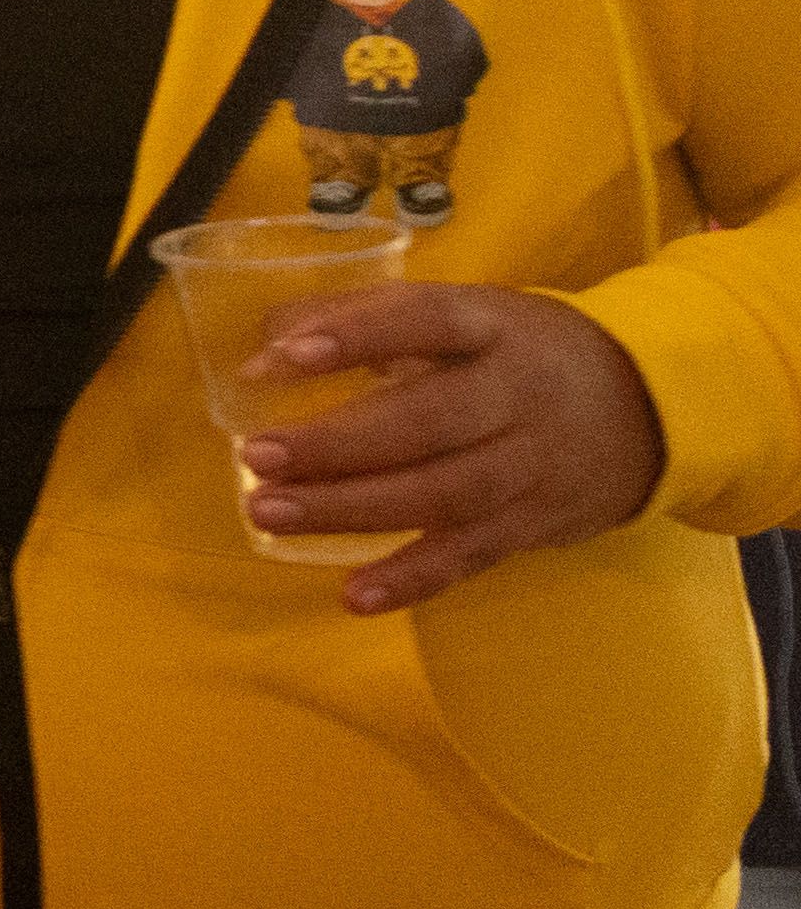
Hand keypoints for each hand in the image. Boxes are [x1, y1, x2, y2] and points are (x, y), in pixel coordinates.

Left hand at [238, 282, 671, 610]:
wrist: (651, 407)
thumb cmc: (517, 351)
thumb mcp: (461, 313)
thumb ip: (364, 317)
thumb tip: (264, 348)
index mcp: (492, 327)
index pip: (425, 322)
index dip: (355, 337)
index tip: (282, 356)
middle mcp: (517, 396)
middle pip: (428, 423)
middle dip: (338, 444)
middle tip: (257, 456)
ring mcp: (531, 465)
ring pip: (442, 494)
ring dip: (352, 510)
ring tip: (268, 513)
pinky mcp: (535, 523)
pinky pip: (472, 555)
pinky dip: (412, 579)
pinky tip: (353, 594)